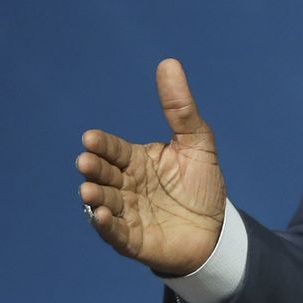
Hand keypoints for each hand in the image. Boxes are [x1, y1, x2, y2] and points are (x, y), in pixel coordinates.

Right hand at [76, 59, 226, 275]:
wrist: (216, 229)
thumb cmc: (201, 185)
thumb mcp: (197, 142)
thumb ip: (180, 108)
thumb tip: (169, 62)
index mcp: (137, 162)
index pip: (114, 150)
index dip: (103, 145)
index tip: (91, 138)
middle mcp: (126, 186)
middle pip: (105, 174)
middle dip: (94, 168)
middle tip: (86, 161)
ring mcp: (127, 213)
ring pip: (104, 202)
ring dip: (95, 197)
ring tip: (88, 190)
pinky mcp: (133, 240)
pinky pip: (115, 233)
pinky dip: (106, 225)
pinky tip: (100, 216)